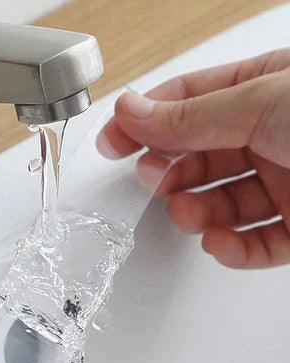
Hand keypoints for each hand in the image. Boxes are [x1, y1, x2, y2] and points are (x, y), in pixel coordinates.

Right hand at [97, 49, 289, 268]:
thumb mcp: (262, 102)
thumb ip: (192, 116)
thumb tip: (132, 112)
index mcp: (262, 92)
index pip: (188, 101)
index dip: (144, 119)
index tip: (112, 140)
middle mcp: (271, 137)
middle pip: (199, 157)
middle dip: (169, 172)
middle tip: (151, 178)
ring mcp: (287, 184)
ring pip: (222, 205)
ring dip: (195, 213)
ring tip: (185, 213)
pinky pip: (256, 244)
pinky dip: (233, 250)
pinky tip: (220, 242)